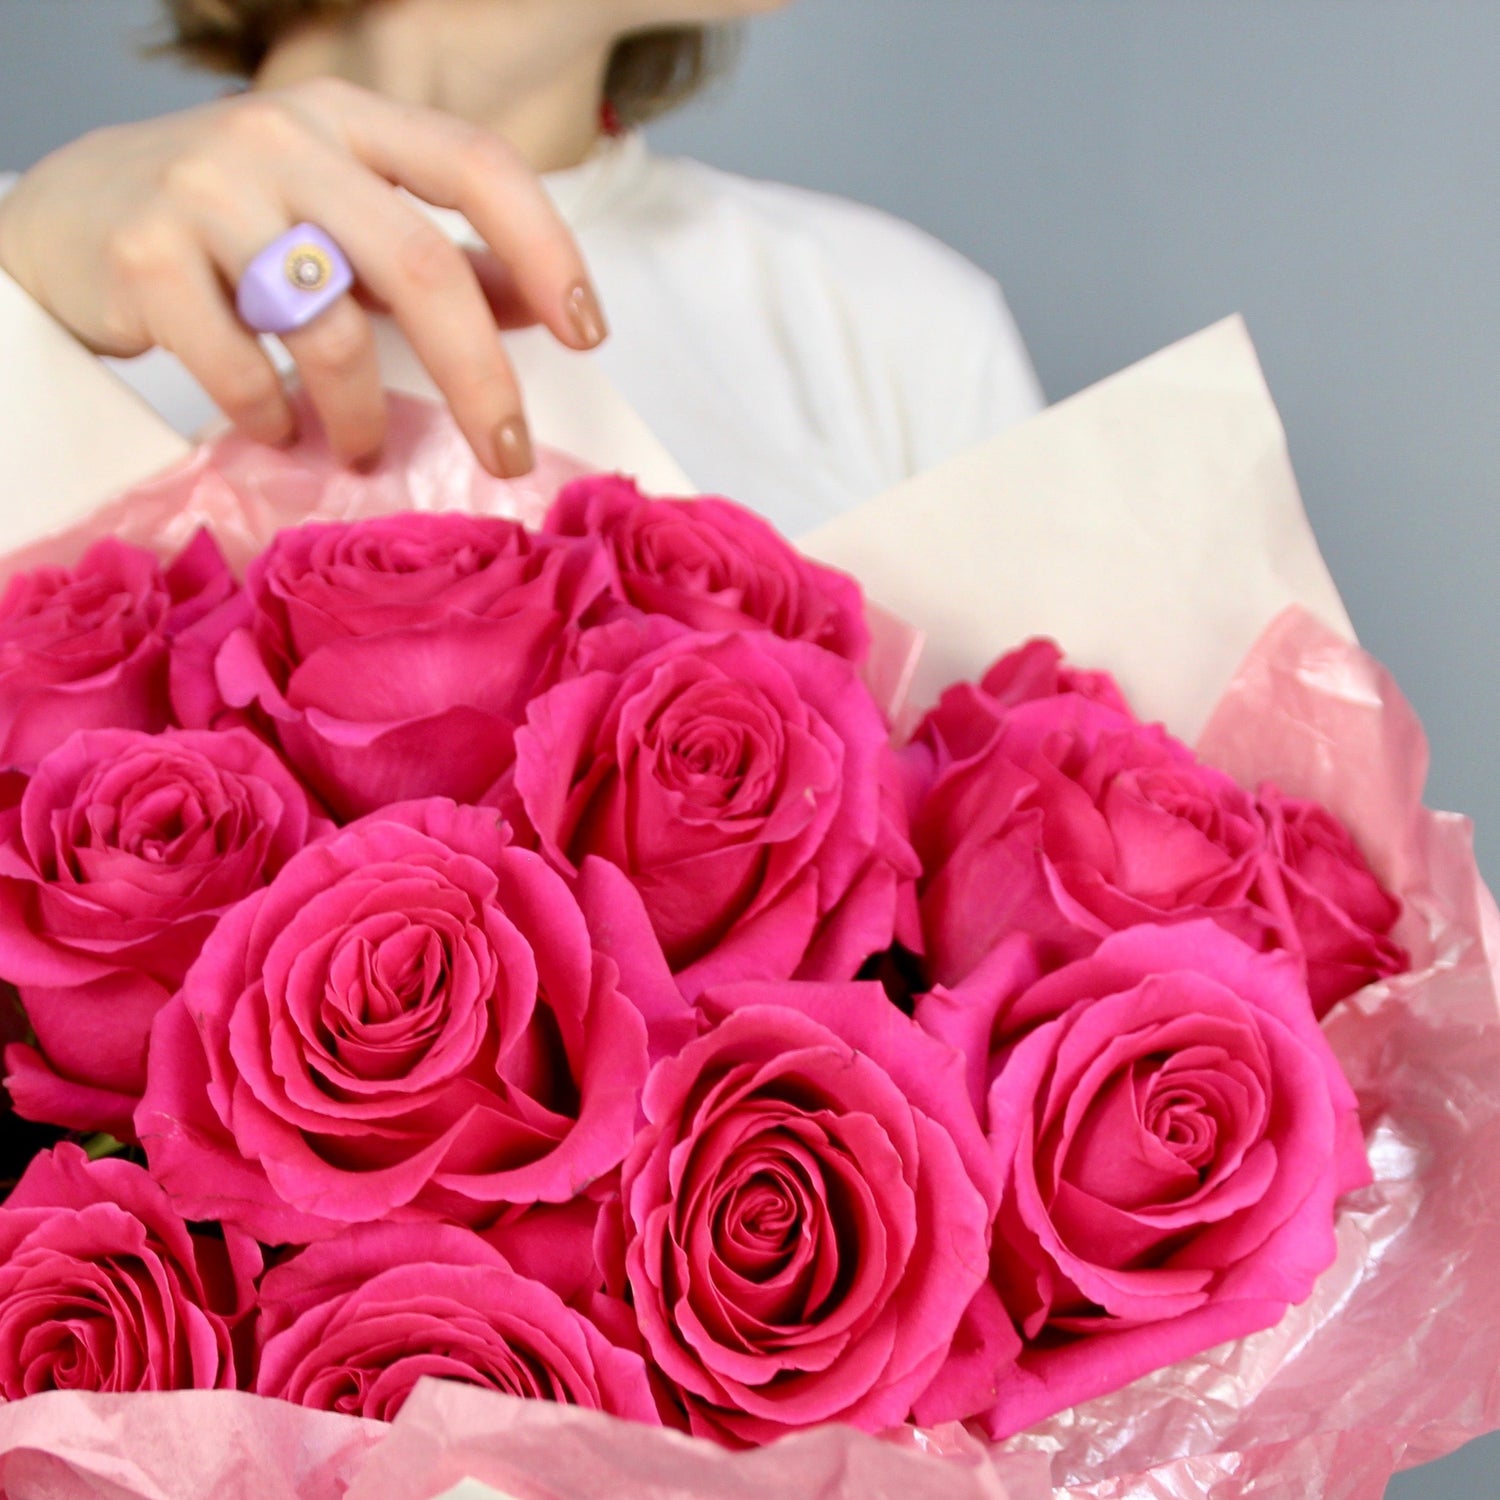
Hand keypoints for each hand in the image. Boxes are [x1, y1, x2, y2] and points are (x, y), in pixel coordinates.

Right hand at [0, 78, 607, 475]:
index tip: (588, 333)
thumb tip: (544, 304)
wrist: (68, 218)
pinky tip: (277, 429)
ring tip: (363, 446)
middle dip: (479, 379)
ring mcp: (207, 188)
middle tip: (506, 453)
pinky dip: (272, 417)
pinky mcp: (143, 254)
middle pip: (420, 266)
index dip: (548, 249)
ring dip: (365, 414)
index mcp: (351, 120)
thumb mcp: (340, 221)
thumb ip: (438, 257)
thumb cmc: (232, 226)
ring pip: (332, 327)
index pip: (477, 165)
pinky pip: (241, 365)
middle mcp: (285, 137)